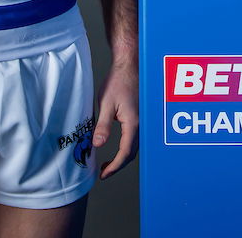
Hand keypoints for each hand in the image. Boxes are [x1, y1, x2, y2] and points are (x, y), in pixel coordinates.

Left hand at [93, 62, 138, 178]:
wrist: (131, 66)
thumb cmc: (119, 81)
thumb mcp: (106, 103)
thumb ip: (103, 126)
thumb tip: (97, 145)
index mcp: (133, 123)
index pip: (125, 153)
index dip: (114, 167)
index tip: (103, 174)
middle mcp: (142, 124)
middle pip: (132, 153)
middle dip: (118, 165)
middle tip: (104, 171)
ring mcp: (144, 121)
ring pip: (136, 147)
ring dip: (123, 157)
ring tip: (109, 163)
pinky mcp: (142, 117)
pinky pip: (136, 138)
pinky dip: (128, 148)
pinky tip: (119, 147)